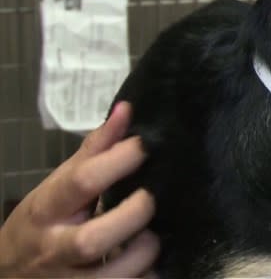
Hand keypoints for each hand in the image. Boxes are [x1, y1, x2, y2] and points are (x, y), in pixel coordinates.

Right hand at [0, 102, 158, 277]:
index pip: (80, 182)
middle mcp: (55, 248)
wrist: (10, 273)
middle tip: (150, 201)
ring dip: (143, 257)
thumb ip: (95, 151)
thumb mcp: (59, 186)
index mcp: (47, 209)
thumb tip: (126, 110)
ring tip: (153, 239)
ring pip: (110, 278)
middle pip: (91, 240)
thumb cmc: (45, 222)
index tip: (144, 147)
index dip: (118, 160)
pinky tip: (151, 267)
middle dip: (131, 217)